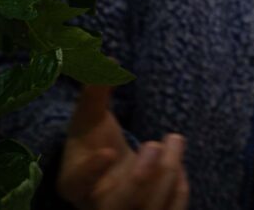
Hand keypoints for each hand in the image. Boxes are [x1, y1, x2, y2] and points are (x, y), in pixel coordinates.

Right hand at [57, 85, 188, 209]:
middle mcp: (97, 205)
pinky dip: (179, 190)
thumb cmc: (94, 140)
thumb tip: (107, 58)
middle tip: (154, 144)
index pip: (77, 183)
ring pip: (149, 209)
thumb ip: (96, 91)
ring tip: (174, 139)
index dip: (92, 171)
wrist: (108, 168)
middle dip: (141, 179)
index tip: (109, 150)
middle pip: (119, 206)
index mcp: (74, 183)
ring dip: (168, 175)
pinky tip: (179, 165)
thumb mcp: (91, 117)